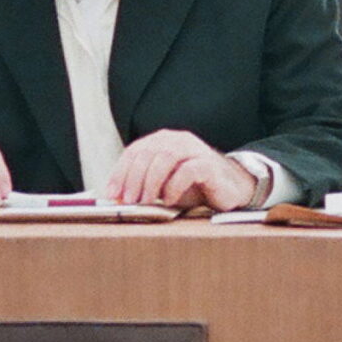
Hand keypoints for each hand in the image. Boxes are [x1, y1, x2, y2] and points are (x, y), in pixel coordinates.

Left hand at [106, 130, 256, 211]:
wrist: (229, 188)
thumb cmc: (192, 187)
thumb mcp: (162, 186)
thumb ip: (141, 186)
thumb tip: (115, 197)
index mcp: (162, 141)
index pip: (134, 151)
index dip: (120, 172)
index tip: (112, 193)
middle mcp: (177, 140)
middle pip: (147, 154)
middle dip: (133, 179)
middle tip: (128, 200)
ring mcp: (194, 150)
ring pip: (165, 158)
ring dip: (151, 182)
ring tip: (145, 201)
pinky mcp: (209, 164)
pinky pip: (188, 170)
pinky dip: (174, 186)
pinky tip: (169, 200)